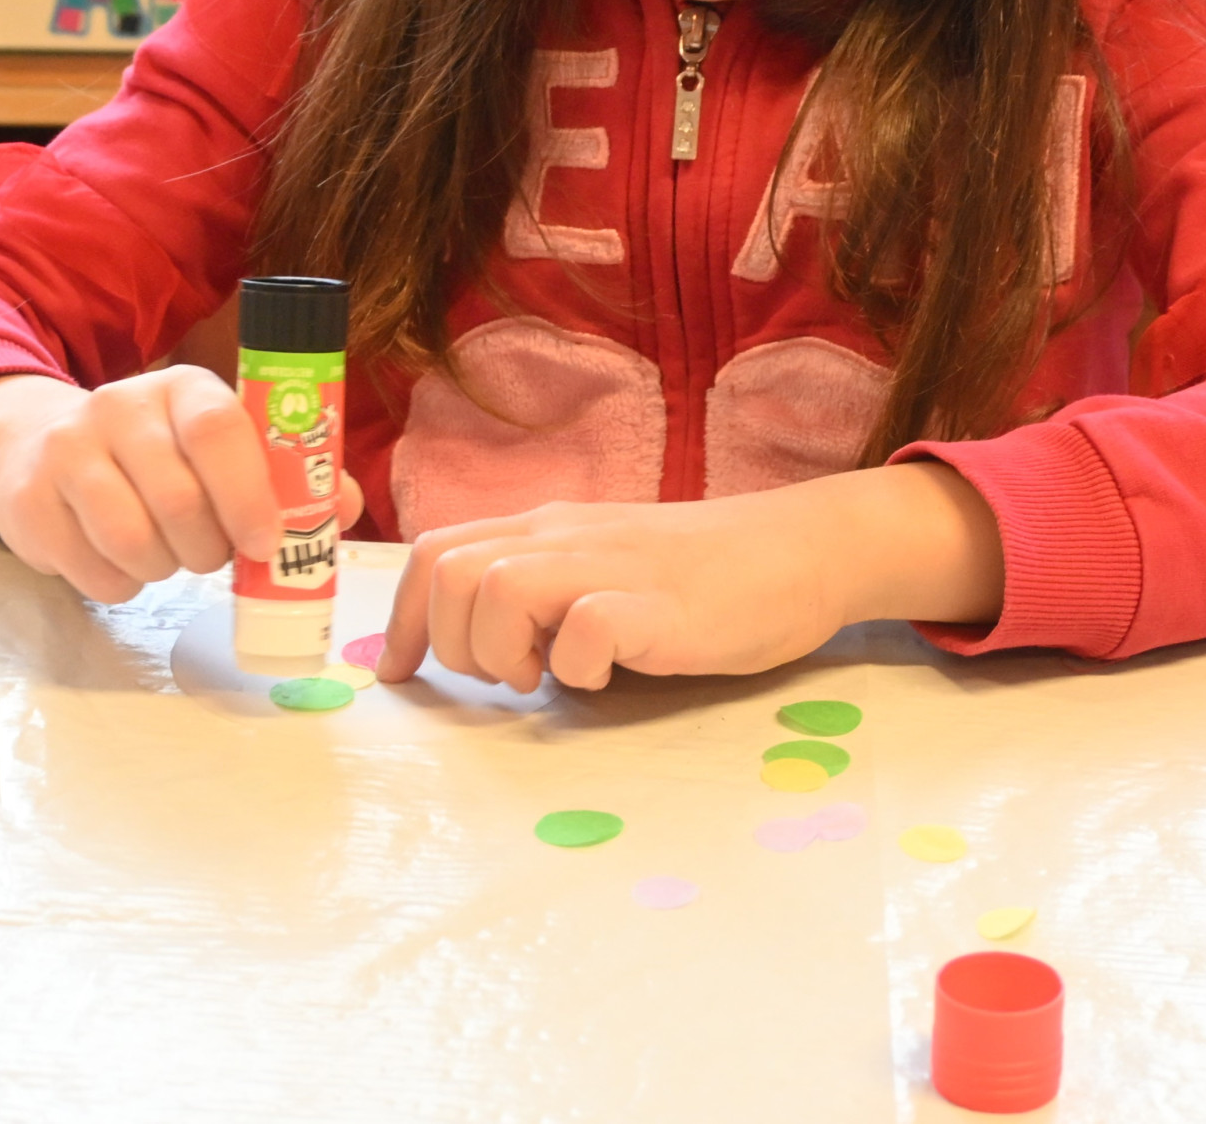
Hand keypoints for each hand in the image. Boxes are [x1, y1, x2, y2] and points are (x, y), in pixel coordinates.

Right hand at [0, 368, 363, 605]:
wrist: (41, 448)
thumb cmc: (160, 458)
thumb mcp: (221, 450)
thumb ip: (289, 476)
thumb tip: (344, 508)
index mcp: (182, 388)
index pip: (217, 429)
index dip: (248, 493)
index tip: (266, 543)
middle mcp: (119, 405)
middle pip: (177, 498)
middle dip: (208, 548)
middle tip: (212, 555)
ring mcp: (66, 449)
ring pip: (131, 539)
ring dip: (164, 568)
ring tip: (168, 554)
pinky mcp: (28, 499)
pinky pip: (92, 569)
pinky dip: (121, 583)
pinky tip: (122, 561)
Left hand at [377, 461, 1003, 691]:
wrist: (801, 550)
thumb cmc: (703, 574)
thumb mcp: (605, 565)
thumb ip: (545, 590)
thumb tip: (481, 644)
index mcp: (549, 529)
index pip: (438, 552)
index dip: (405, 618)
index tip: (404, 675)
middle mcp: (568, 538)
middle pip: (451, 571)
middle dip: (453, 641)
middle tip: (507, 677)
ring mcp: (613, 568)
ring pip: (496, 588)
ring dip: (500, 649)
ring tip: (545, 676)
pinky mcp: (659, 607)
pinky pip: (585, 629)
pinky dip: (576, 666)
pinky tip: (604, 675)